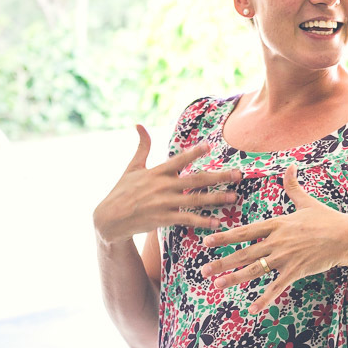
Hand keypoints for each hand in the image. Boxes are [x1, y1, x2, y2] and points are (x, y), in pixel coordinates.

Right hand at [93, 125, 240, 244]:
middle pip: (195, 180)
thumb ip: (142, 146)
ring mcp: (163, 203)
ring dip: (216, 199)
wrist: (109, 218)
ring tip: (233, 198)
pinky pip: (186, 219)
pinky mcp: (163, 219)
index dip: (193, 153)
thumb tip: (138, 124)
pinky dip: (202, 221)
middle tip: (238, 175)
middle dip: (219, 177)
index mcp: (157, 172)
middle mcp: (162, 186)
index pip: (178, 159)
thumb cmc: (122, 191)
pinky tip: (216, 223)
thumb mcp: (132, 167)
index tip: (210, 146)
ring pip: (195, 200)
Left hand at [199, 163, 347, 313]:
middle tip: (203, 271)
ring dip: (234, 279)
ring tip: (217, 286)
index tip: (207, 242)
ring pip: (255, 270)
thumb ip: (293, 186)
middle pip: (244, 252)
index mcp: (277, 224)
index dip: (224, 237)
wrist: (347, 237)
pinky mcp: (296, 271)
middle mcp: (277, 241)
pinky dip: (264, 299)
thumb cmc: (328, 219)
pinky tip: (251, 309)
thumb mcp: (307, 201)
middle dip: (222, 262)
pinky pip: (276, 287)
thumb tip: (291, 165)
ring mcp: (286, 257)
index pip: (245, 231)